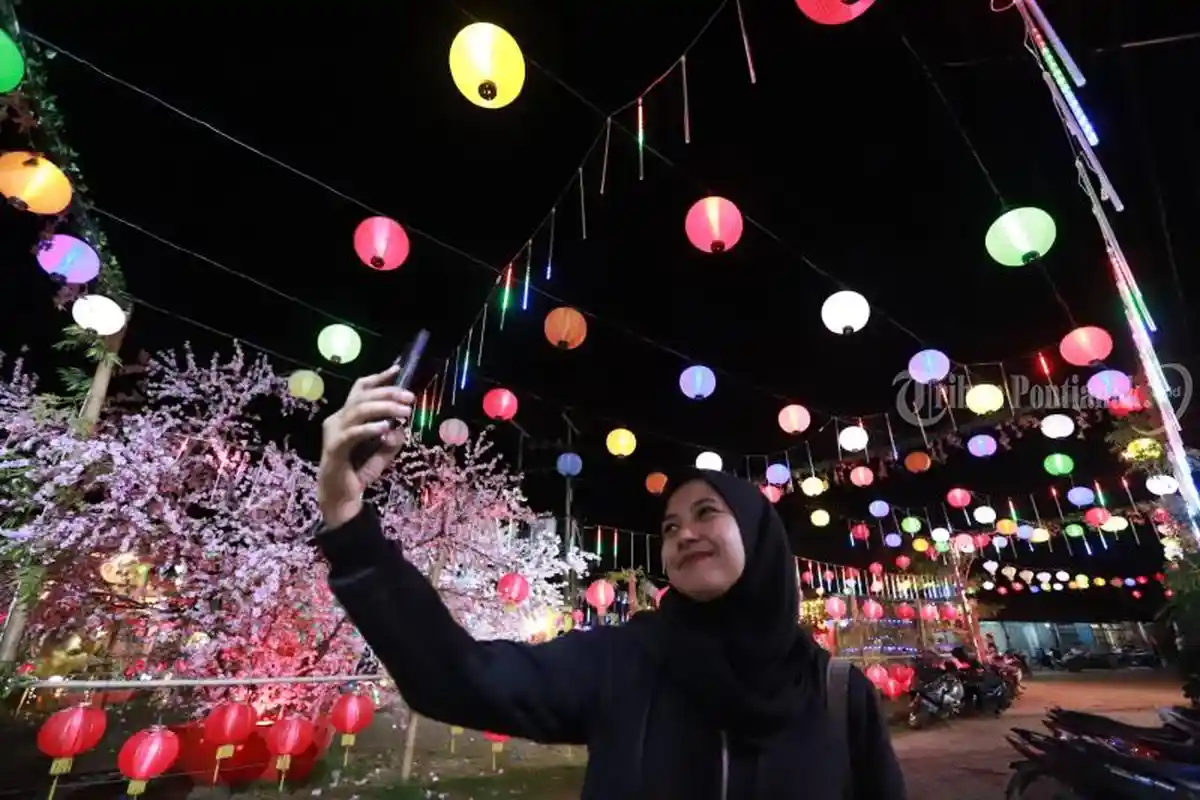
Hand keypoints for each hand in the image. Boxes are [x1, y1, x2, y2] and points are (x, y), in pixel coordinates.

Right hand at [317, 366, 413, 527]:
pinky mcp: (334, 448)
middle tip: (410, 398)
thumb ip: (392, 441)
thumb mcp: (382, 454)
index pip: (360, 389)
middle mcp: (338, 420)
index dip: (379, 378)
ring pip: (359, 411)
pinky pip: (352, 433)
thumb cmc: (359, 473)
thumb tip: (401, 429)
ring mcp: (334, 433)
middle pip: (362, 397)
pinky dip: (369, 428)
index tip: (398, 369)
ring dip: (384, 409)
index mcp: (347, 417)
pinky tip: (385, 428)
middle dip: (388, 393)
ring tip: (404, 412)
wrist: (341, 498)